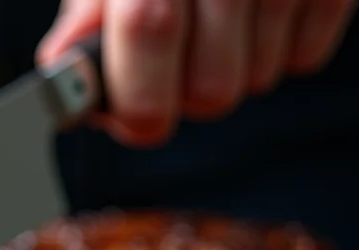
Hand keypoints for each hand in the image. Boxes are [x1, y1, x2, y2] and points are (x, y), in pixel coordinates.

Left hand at [37, 0, 355, 146]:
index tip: (131, 113)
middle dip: (185, 93)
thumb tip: (64, 70)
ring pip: (257, 80)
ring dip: (232, 68)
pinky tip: (256, 17)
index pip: (149, 29)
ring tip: (217, 25)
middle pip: (211, 92)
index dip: (138, 96)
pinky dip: (278, 49)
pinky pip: (303, 58)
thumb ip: (87, 19)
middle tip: (175, 62)